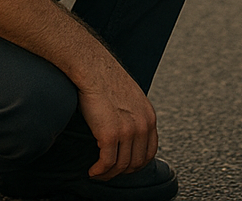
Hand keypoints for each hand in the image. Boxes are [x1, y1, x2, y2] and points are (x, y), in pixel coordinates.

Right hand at [77, 60, 157, 179]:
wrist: (93, 68)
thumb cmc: (107, 80)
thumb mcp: (132, 98)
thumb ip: (135, 117)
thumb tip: (129, 137)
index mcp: (149, 117)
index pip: (150, 152)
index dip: (136, 164)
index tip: (124, 166)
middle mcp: (142, 125)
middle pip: (136, 163)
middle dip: (121, 171)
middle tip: (108, 171)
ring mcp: (127, 131)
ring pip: (120, 166)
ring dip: (107, 174)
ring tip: (98, 172)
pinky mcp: (109, 134)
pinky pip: (106, 163)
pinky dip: (99, 171)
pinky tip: (92, 170)